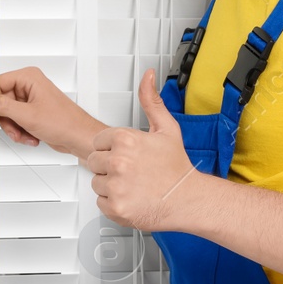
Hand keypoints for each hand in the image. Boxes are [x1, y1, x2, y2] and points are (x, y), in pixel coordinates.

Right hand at [0, 66, 102, 158]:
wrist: (79, 138)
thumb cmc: (65, 123)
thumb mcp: (27, 115)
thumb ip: (3, 107)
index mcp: (29, 78)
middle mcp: (30, 86)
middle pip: (2, 101)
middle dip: (7, 120)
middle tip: (13, 130)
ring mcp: (32, 100)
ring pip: (9, 114)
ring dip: (15, 128)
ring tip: (25, 135)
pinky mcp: (34, 112)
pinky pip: (17, 121)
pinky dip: (21, 131)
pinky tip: (31, 137)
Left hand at [85, 68, 202, 231]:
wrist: (188, 200)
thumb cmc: (176, 167)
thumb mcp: (166, 128)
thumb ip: (151, 101)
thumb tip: (147, 77)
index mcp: (125, 139)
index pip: (99, 142)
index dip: (113, 149)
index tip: (129, 155)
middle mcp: (118, 161)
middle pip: (94, 162)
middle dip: (110, 167)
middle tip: (132, 172)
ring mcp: (116, 185)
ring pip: (96, 182)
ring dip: (110, 185)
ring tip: (133, 185)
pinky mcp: (115, 206)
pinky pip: (101, 202)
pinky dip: (113, 203)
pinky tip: (131, 198)